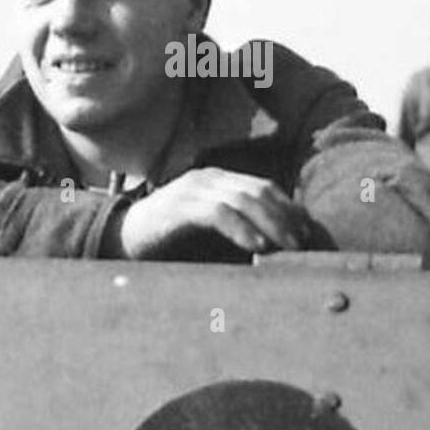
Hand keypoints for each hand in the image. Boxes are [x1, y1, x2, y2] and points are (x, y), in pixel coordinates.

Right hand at [115, 168, 313, 259]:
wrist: (122, 240)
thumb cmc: (171, 242)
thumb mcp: (211, 234)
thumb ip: (239, 233)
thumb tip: (279, 251)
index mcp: (219, 181)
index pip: (264, 186)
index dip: (289, 207)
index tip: (308, 232)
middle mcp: (208, 179)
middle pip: (258, 190)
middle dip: (286, 216)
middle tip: (303, 242)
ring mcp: (192, 189)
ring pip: (243, 199)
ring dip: (271, 223)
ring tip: (288, 246)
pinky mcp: (178, 207)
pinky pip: (218, 213)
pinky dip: (241, 229)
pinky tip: (257, 247)